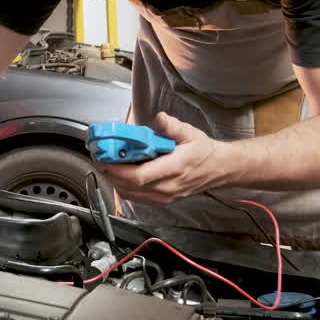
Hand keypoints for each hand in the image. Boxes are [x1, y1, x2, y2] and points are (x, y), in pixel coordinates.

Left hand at [100, 113, 222, 204]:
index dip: (119, 171)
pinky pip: (138, 198)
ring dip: (116, 182)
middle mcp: (169, 187)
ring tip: (109, 166)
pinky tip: (121, 176)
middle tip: (101, 159)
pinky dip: (125, 188)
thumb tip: (159, 119)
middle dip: (112, 174)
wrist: (218, 169)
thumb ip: (173, 126)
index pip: (140, 176)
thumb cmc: (203, 151)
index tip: (105, 160)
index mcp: (175, 168)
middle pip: (131, 187)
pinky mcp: (163, 200)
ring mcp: (166, 196)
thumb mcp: (190, 132)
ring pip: (132, 195)